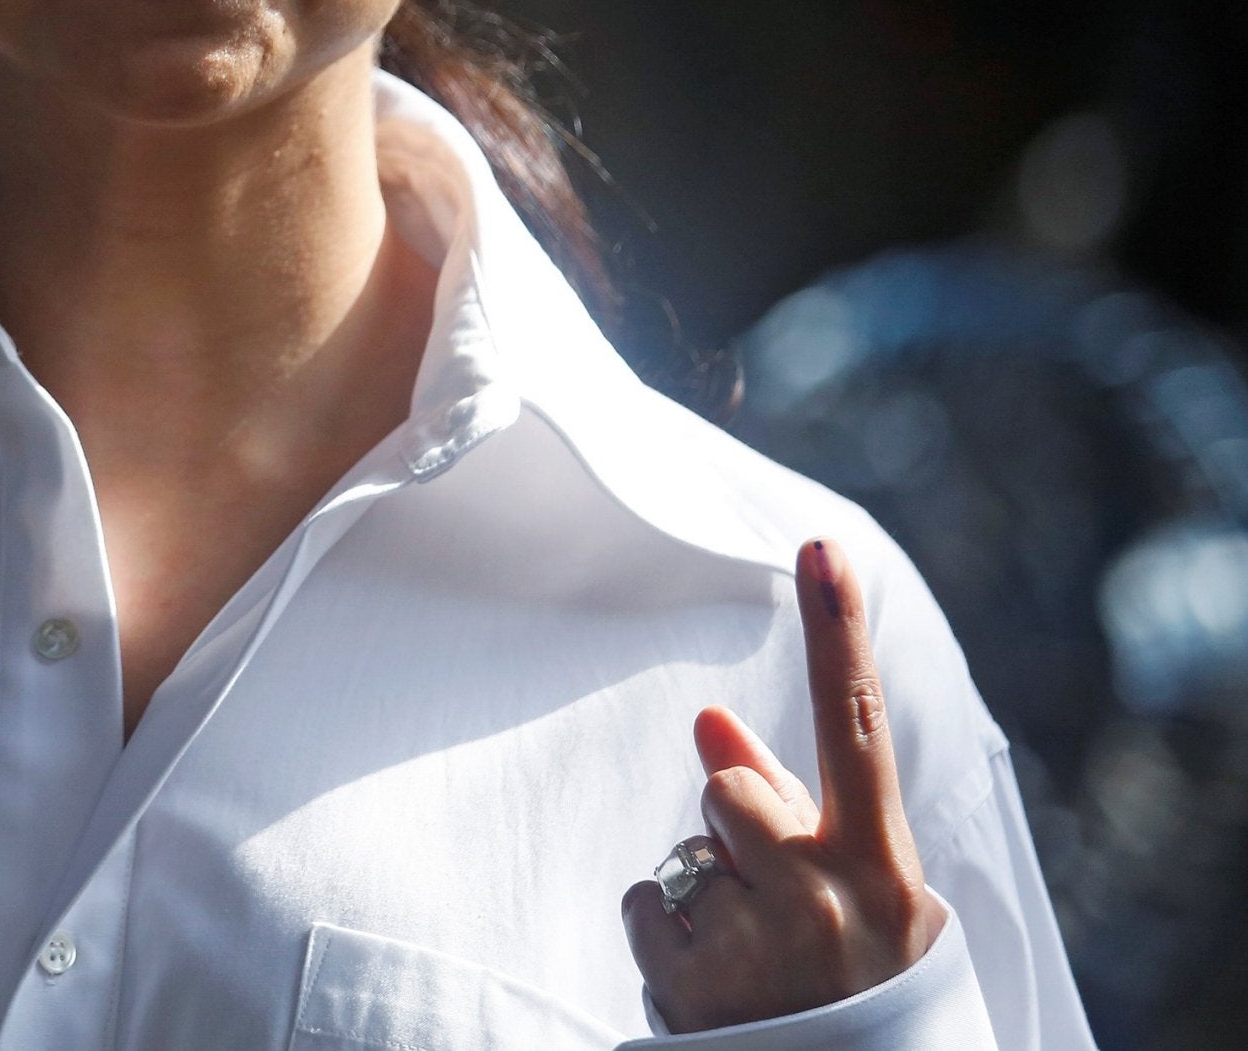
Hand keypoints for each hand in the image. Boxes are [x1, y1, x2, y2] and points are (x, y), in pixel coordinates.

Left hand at [621, 538, 944, 1032]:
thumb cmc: (857, 984)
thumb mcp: (855, 895)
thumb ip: (789, 803)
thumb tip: (708, 719)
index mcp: (884, 871)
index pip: (857, 728)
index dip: (839, 632)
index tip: (820, 548)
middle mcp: (828, 901)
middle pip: (731, 787)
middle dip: (741, 829)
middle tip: (781, 909)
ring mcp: (760, 945)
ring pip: (687, 848)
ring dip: (708, 891)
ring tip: (758, 957)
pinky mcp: (694, 983)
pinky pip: (648, 903)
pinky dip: (671, 938)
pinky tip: (720, 984)